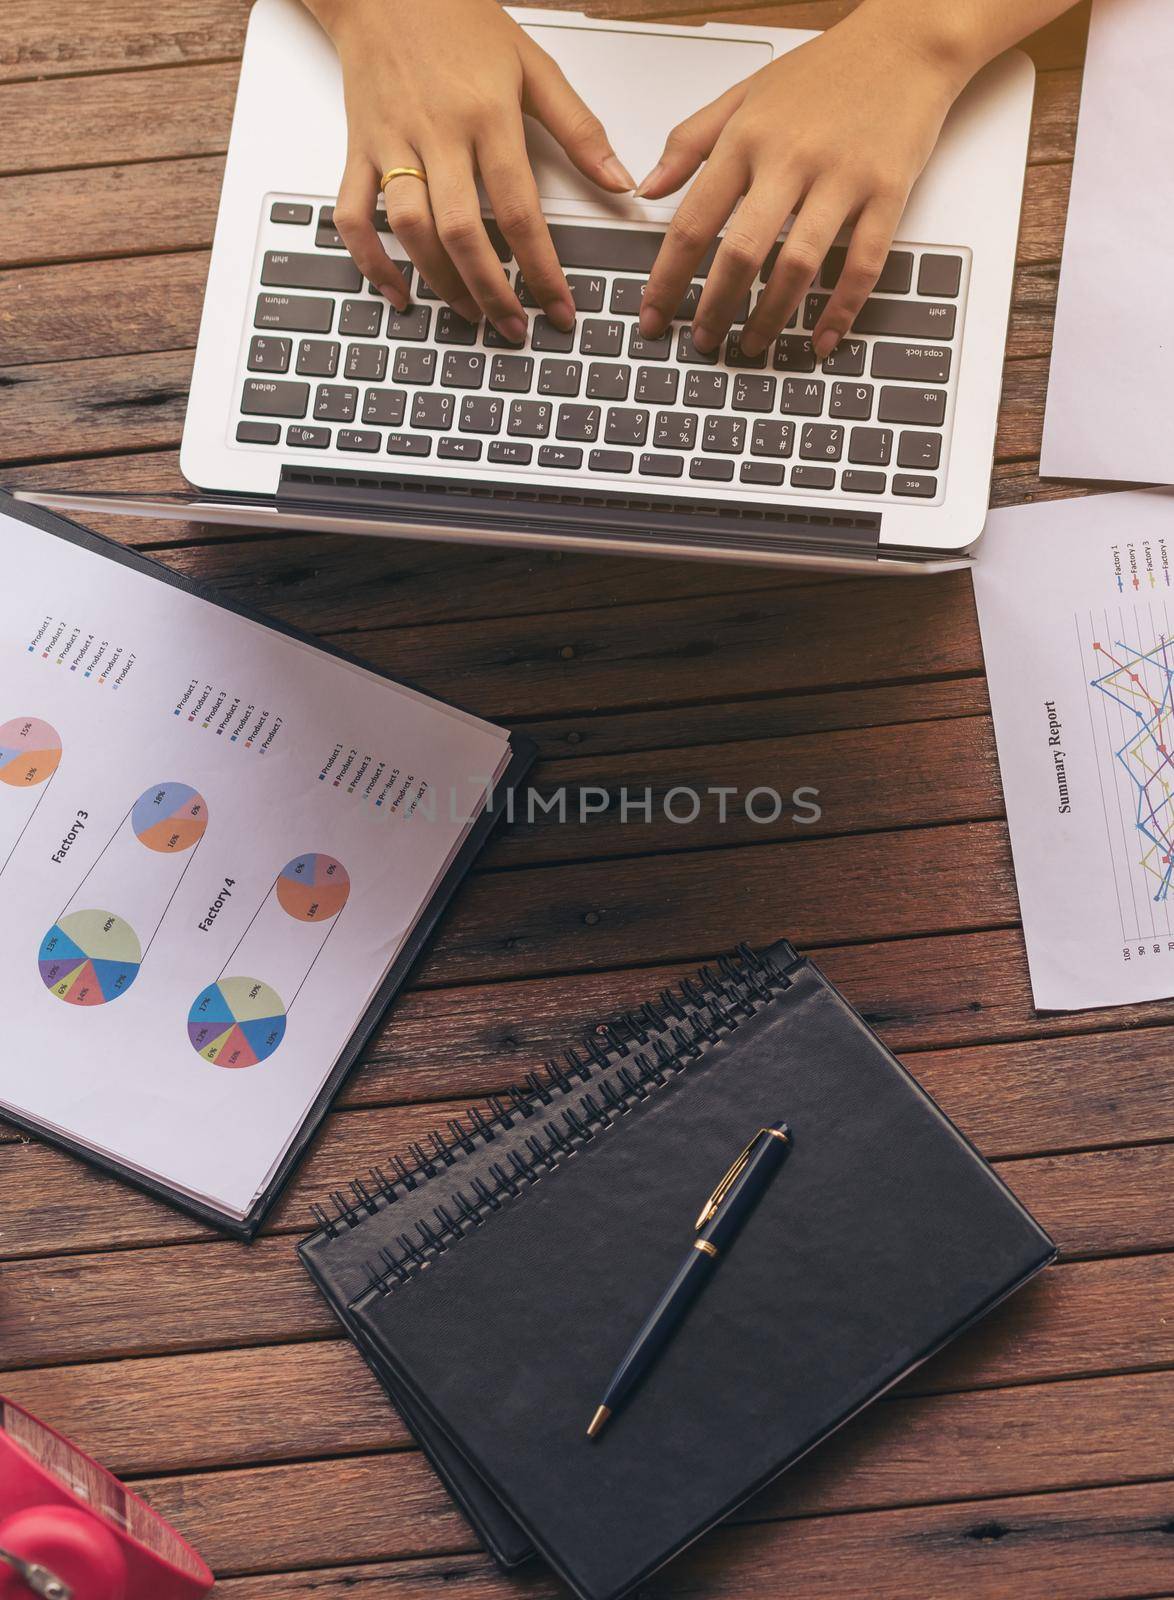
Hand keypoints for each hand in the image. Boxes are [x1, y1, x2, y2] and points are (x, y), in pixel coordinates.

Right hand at [319, 0, 633, 337]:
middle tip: (515, 329)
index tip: (560, 310)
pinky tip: (398, 292)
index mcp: (487, 114)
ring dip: (441, 282)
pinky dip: (371, 260)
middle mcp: (437, 132)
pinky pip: (352, 214)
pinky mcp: (358, 147)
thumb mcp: (533, 65)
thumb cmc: (459, 19)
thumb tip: (620, 181)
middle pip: (462, 231)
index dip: (542, 269)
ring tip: (471, 314)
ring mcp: (392, 143)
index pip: (520, 209)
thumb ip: (579, 128)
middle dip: (492, 291)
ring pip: (410, 229)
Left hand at [637, 14, 964, 359]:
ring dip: (771, 318)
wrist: (907, 40)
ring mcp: (842, 177)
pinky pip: (861, 264)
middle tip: (703, 343)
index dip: (667, 280)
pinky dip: (840, 310)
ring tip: (752, 346)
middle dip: (715, 309)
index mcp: (747, 138)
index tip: (653, 317)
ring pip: (797, 266)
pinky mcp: (887, 191)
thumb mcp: (744, 94)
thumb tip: (646, 189)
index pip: (692, 222)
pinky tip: (821, 340)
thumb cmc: (825, 70)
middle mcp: (790, 158)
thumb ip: (690, 142)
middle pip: (740, 253)